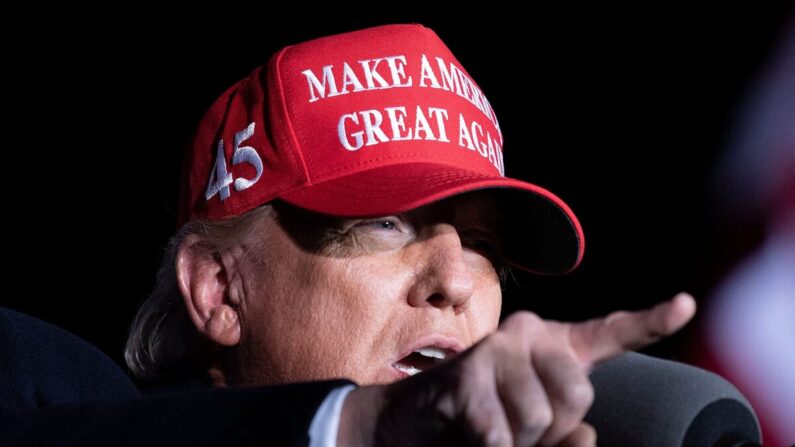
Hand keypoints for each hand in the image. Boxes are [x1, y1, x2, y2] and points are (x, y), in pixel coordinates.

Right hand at [338, 292, 696, 446]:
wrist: (410, 422)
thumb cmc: (481, 421)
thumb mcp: (533, 428)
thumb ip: (568, 430)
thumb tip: (586, 435)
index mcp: (550, 344)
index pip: (608, 333)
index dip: (650, 321)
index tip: (687, 306)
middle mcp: (526, 333)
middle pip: (577, 393)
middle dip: (554, 428)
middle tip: (516, 427)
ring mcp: (494, 350)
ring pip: (540, 417)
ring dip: (519, 442)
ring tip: (491, 429)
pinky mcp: (465, 376)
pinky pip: (502, 433)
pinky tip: (471, 434)